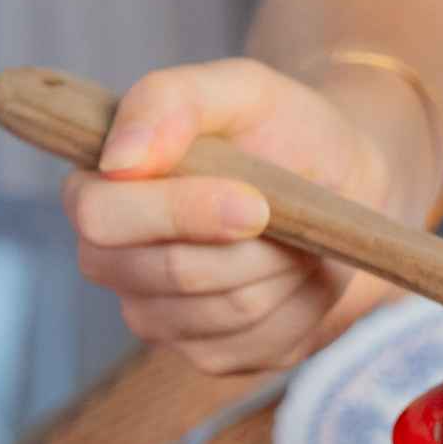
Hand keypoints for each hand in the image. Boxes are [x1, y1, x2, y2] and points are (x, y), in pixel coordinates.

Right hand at [61, 57, 402, 375]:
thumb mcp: (239, 89)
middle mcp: (112, 261)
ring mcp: (158, 317)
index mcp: (98, 190)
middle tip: (286, 211)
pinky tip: (301, 269)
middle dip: (250, 243)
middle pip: (173, 272)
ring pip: (225, 309)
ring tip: (295, 231)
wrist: (344, 183)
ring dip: (282, 266)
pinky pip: (259, 342)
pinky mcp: (210, 355)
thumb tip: (118, 159)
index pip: (102, 218)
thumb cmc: (281, 129)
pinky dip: (302, 301)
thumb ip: (169, 101)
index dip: (181, 212)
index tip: (255, 201)